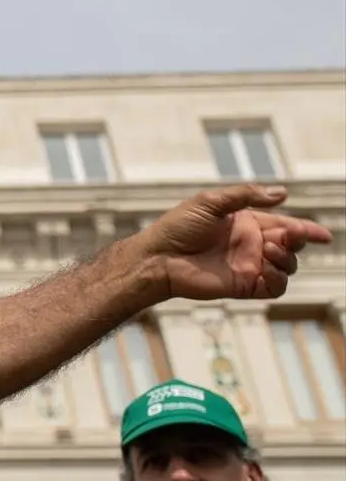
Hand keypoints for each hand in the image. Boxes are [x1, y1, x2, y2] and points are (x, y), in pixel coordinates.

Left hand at [141, 184, 332, 299]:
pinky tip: (267, 268)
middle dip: (299, 239)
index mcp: (246, 224)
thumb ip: (246, 196)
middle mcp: (252, 245)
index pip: (284, 225)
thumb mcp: (210, 202)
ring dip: (287, 257)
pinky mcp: (245, 286)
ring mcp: (250, 266)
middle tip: (292, 235)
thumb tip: (282, 193)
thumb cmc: (178, 227)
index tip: (322, 234)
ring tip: (268, 248)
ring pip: (288, 265)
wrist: (159, 257)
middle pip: (291, 244)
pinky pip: (276, 287)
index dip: (305, 229)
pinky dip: (279, 279)